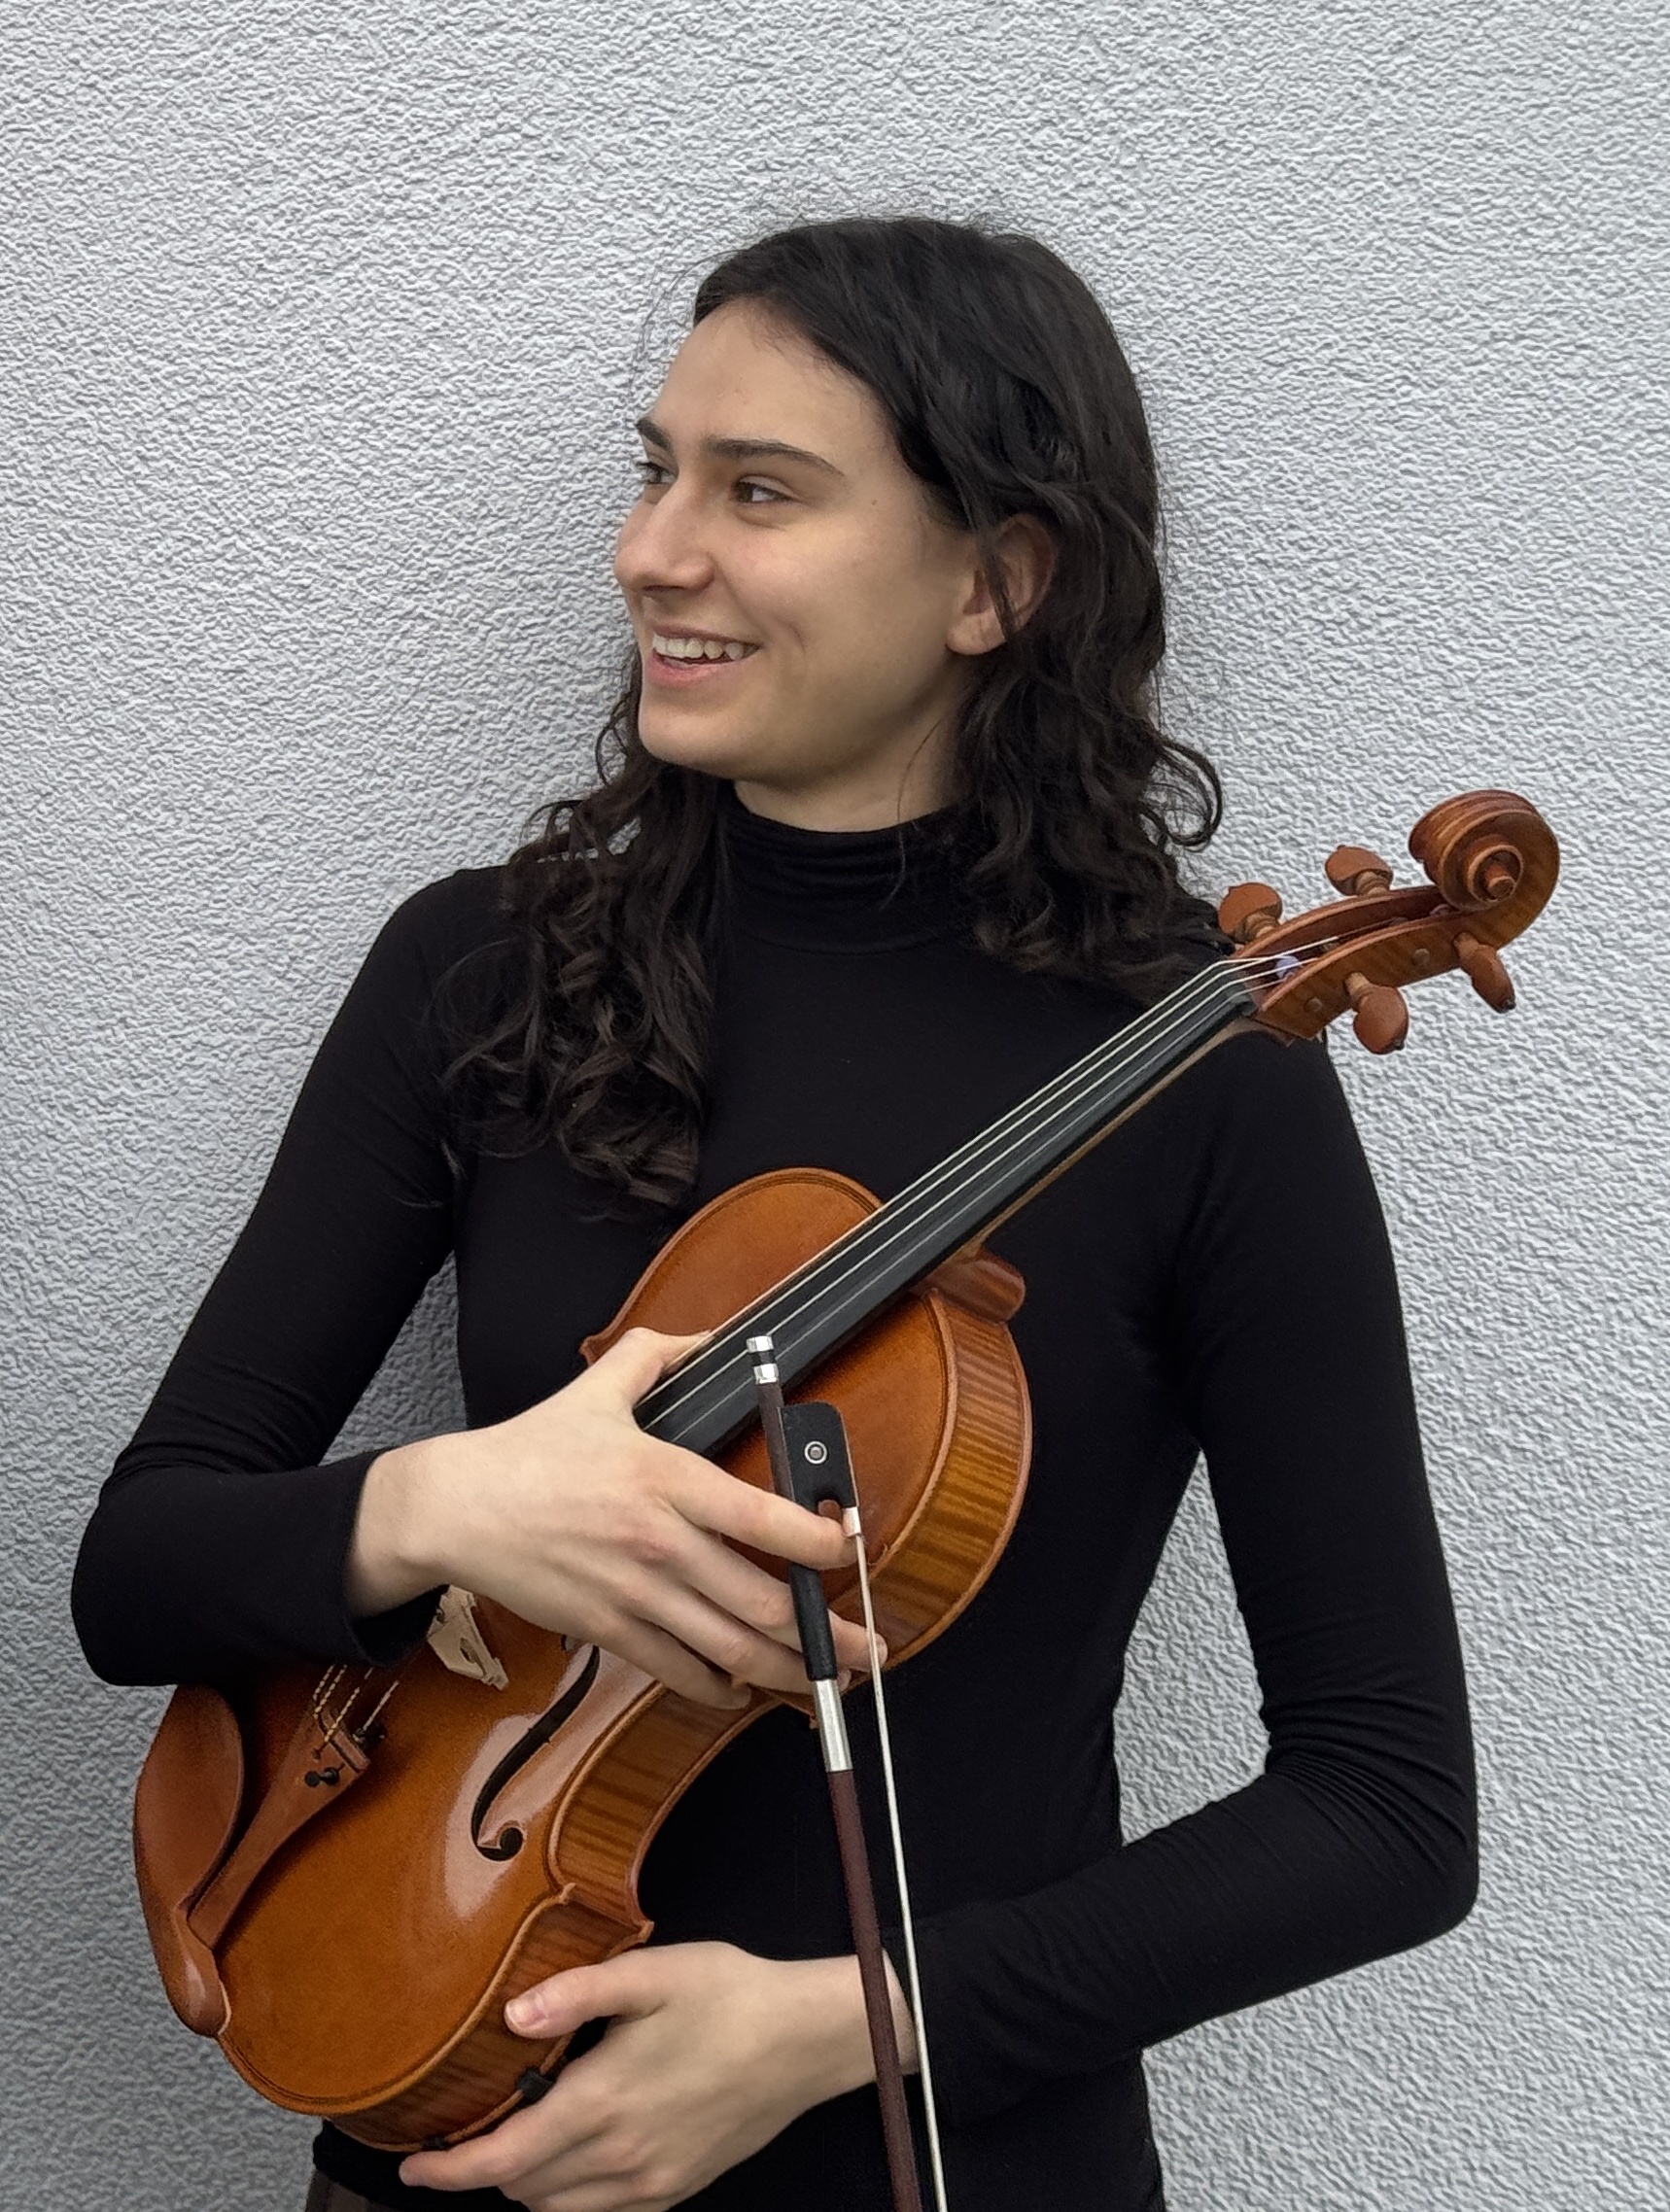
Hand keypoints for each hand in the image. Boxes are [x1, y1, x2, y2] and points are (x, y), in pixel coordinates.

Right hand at [349, 1327, 876, 1707]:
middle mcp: (661, 1544)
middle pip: (761, 1604)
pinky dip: (718, 1688)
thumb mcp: (598, 1387)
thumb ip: (659, 1354)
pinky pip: (678, 1672)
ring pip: (729, 1650)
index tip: (850, 1547)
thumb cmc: (528, 1451)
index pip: (766, 1519)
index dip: (821, 1542)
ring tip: (824, 1682)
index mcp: (668, 1479)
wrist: (458, 1508)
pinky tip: (742, 1688)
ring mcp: (636, 1595)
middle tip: (863, 1647)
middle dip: (824, 1636)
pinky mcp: (608, 1631)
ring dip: (785, 1674)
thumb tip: (709, 1337)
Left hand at [397, 1941, 895, 2209]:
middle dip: (484, 2169)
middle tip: (465, 2128)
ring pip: (558, 2208)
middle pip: (523, 2191)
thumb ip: (577, 1992)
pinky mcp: (676, 2189)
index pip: (503, 2160)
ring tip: (517, 2134)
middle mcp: (620, 2159)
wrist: (809, 2041)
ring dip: (526, 2182)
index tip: (412, 2162)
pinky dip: (570, 2191)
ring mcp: (650, 2182)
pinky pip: (600, 2210)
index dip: (447, 2170)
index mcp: (603, 2104)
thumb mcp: (653, 1973)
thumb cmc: (731, 1996)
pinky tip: (577, 2147)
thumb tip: (509, 2016)